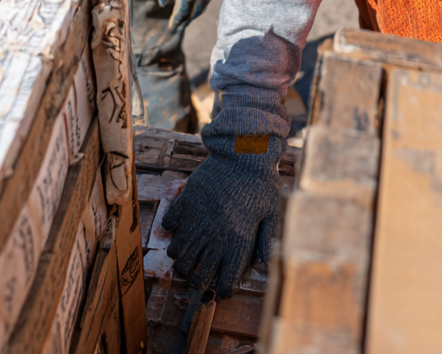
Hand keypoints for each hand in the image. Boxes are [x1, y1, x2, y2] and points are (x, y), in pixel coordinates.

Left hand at [157, 0, 224, 31]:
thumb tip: (163, 4)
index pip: (182, 7)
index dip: (177, 18)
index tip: (172, 27)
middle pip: (196, 7)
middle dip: (187, 17)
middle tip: (181, 26)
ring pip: (205, 1)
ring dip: (197, 10)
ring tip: (190, 17)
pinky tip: (202, 1)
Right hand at [162, 89, 289, 296]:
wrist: (243, 152)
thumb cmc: (262, 183)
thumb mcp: (272, 213)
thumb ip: (266, 241)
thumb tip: (264, 266)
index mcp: (237, 241)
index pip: (224, 281)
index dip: (223, 288)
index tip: (223, 286)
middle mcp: (214, 234)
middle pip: (196, 273)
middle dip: (196, 280)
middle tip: (199, 276)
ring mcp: (197, 217)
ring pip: (178, 253)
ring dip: (181, 259)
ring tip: (187, 257)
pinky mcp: (186, 200)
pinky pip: (169, 223)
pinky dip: (172, 229)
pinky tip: (180, 226)